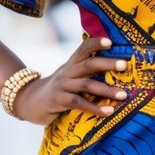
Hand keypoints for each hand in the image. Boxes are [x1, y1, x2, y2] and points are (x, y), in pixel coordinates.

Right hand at [12, 37, 128, 126]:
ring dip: (106, 90)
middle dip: (107, 64)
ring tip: (123, 95)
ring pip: (86, 85)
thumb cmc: (59, 88)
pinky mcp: (59, 101)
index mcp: (72, 63)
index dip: (96, 43)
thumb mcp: (71, 75)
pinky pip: (79, 103)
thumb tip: (116, 66)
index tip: (111, 42)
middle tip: (125, 65)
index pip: (84, 48)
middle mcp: (68, 71)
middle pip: (89, 64)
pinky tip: (108, 112)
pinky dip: (95, 108)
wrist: (30, 101)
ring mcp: (63, 86)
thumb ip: (87, 69)